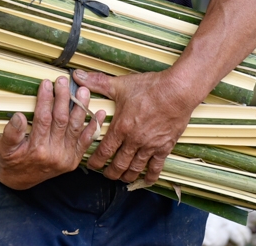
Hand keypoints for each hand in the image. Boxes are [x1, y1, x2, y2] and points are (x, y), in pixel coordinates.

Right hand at [0, 76, 104, 189]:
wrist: (18, 179)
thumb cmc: (9, 159)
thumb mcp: (3, 147)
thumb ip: (11, 133)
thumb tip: (19, 116)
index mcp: (37, 149)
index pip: (43, 118)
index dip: (45, 99)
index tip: (46, 83)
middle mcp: (54, 154)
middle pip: (62, 120)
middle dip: (63, 98)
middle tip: (63, 81)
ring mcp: (66, 158)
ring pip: (76, 128)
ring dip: (81, 108)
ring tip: (83, 91)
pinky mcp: (74, 159)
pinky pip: (86, 141)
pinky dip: (94, 126)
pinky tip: (100, 112)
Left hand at [75, 69, 196, 184]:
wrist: (177, 91)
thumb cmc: (150, 87)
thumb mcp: (121, 84)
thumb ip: (98, 82)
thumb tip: (77, 76)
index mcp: (121, 127)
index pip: (104, 151)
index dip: (96, 161)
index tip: (91, 165)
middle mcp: (134, 141)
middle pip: (119, 164)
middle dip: (111, 172)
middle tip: (106, 175)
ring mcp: (150, 146)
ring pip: (136, 168)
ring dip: (127, 175)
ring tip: (122, 178)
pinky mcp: (165, 147)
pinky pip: (156, 166)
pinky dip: (150, 176)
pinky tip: (147, 180)